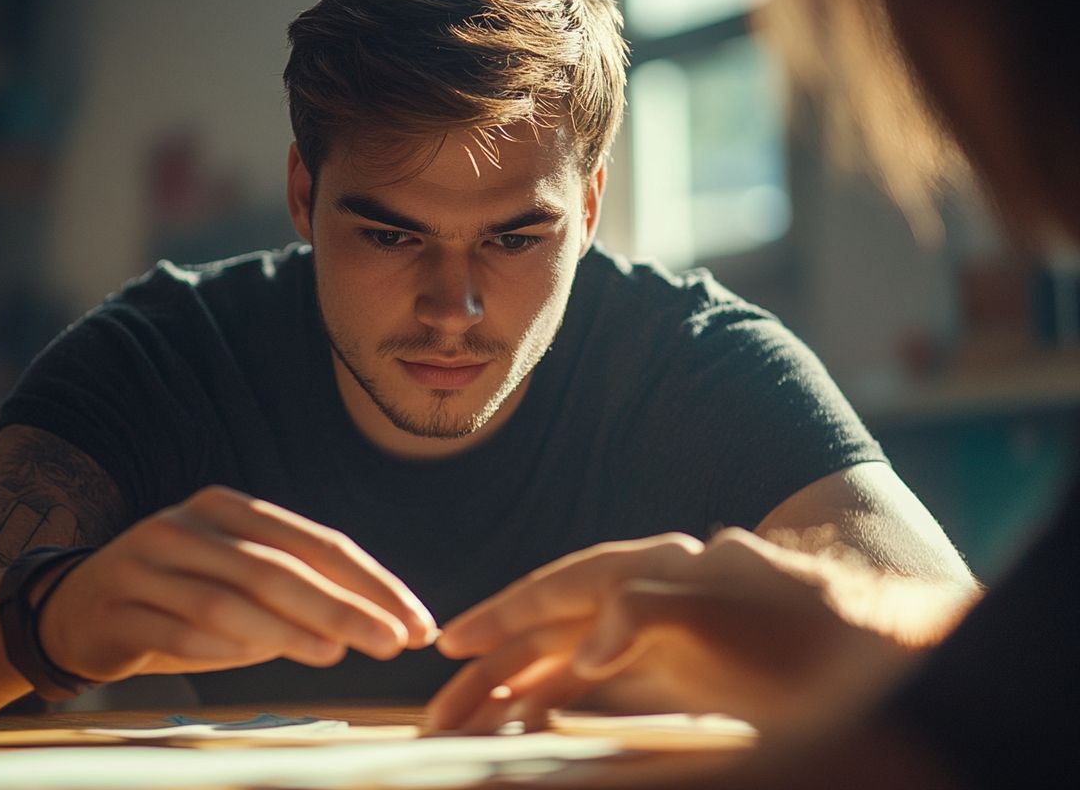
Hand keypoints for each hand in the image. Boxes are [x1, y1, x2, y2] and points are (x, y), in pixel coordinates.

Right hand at [37, 486, 436, 682]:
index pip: (315, 542)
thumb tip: (385, 621)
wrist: (74, 607)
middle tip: (393, 642)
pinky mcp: (117, 606)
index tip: (416, 622)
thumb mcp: (241, 579)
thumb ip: (300, 589)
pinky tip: (256, 662)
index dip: (371, 581)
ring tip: (334, 654)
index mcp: (229, 508)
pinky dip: (219, 650)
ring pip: (228, 599)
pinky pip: (176, 631)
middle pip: (277, 568)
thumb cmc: (182, 594)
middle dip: (342, 606)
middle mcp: (187, 525)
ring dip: (286, 629)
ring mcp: (146, 562)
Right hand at [429, 528, 960, 734]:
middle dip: (492, 673)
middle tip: (438, 715)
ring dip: (515, 701)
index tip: (452, 645)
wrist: (870, 655)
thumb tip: (589, 650)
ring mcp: (653, 650)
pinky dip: (557, 719)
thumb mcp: (726, 609)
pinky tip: (529, 736)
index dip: (503, 616)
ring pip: (563, 675)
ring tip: (466, 731)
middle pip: (547, 638)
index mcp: (647, 574)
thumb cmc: (804, 625)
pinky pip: (595, 704)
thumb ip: (649, 611)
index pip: (557, 591)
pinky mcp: (667, 690)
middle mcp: (640, 607)